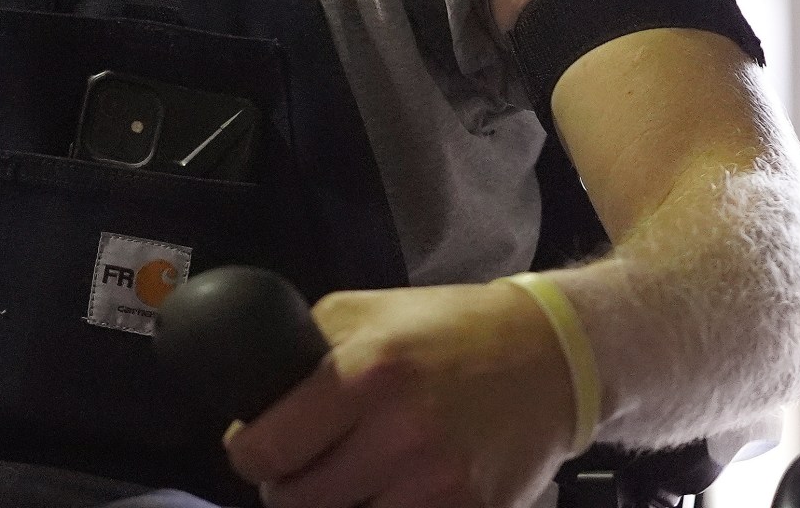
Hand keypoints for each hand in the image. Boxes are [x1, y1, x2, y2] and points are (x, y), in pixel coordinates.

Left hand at [222, 282, 577, 507]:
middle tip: (301, 468)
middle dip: (288, 487)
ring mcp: (438, 484)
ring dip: (338, 506)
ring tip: (350, 478)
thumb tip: (253, 393)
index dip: (249, 453)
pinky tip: (392, 490)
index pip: (266, 450)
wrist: (550, 358)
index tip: (256, 448)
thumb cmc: (450, 329)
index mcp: (365, 374)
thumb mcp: (366, 311)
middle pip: (297, 502)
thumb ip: (305, 349)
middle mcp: (400, 434)